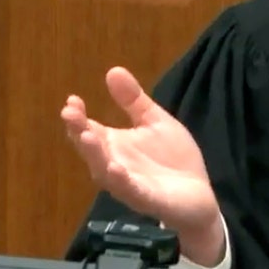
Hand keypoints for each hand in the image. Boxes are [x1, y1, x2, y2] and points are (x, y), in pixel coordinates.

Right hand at [61, 66, 224, 263]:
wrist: (198, 195)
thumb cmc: (172, 159)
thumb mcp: (155, 122)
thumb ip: (134, 101)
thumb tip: (113, 70)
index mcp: (114, 146)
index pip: (88, 130)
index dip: (78, 117)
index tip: (72, 100)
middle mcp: (113, 165)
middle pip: (91, 149)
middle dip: (79, 131)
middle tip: (70, 113)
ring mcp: (128, 184)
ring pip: (105, 171)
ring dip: (95, 154)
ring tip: (87, 135)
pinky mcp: (146, 198)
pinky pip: (130, 189)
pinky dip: (121, 180)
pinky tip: (115, 168)